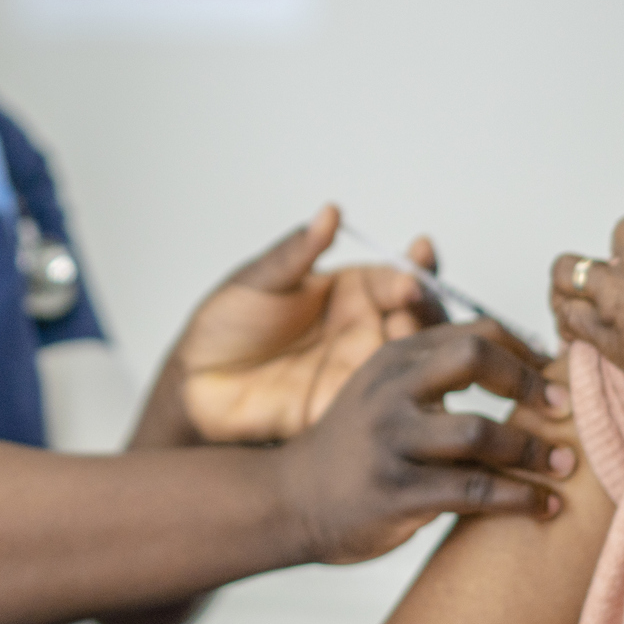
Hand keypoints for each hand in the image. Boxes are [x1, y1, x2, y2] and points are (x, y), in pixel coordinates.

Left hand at [177, 206, 446, 441]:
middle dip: (429, 310)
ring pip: (414, 365)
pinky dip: (408, 400)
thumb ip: (296, 253)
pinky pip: (389, 409)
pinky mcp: (349, 411)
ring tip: (405, 337)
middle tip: (416, 303)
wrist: (194, 384)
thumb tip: (330, 212)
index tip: (414, 268)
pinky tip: (406, 389)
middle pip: (420, 321)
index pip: (398, 278)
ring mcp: (361, 372)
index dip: (414, 271)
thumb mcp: (258, 281)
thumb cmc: (224, 324)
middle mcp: (365, 330)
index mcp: (350, 291)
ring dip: (424, 352)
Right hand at [275, 322, 576, 564]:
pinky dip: (519, 497)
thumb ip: (436, 362)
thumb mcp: (385, 386)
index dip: (526, 352)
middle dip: (529, 383)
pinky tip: (544, 505)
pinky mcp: (396, 491)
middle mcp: (392, 389)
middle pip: (474, 357)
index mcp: (397, 357)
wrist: (292, 499)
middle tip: (566, 409)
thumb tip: (516, 346)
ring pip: (479, 431)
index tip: (558, 377)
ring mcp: (391, 441)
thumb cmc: (359, 444)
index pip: (476, 331)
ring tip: (565, 463)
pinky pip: (472, 490)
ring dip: (532, 449)